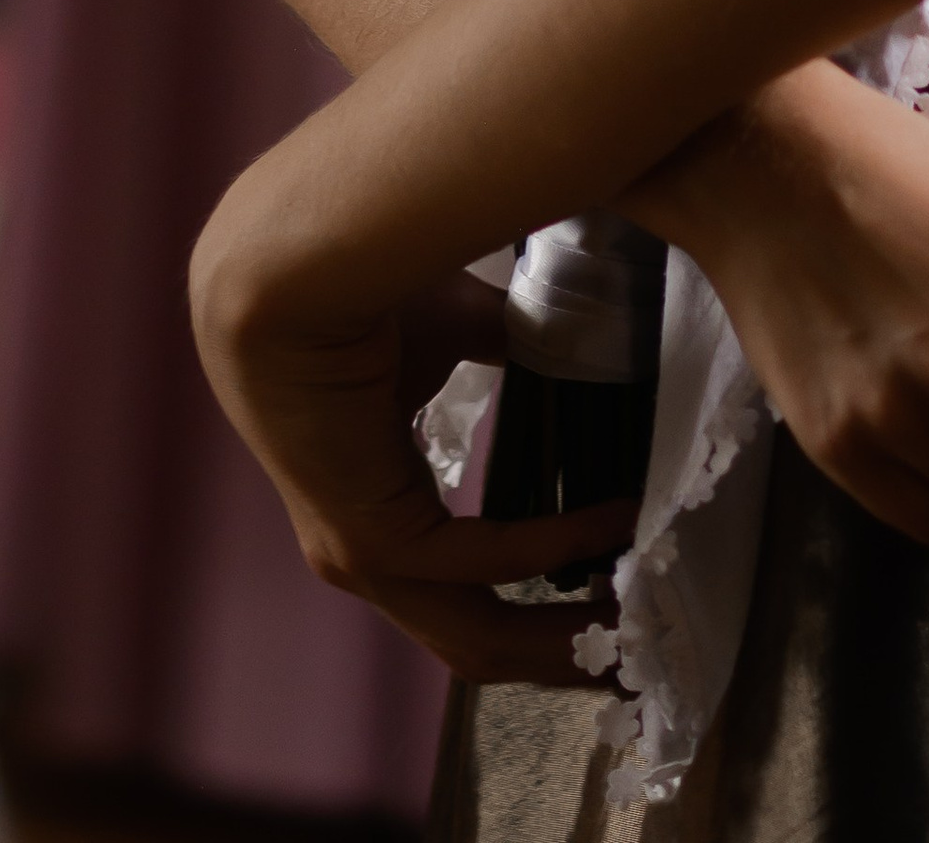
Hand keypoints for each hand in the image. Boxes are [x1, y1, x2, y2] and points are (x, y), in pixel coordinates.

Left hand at [191, 211, 636, 684]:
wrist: (289, 274)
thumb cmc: (355, 293)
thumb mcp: (454, 332)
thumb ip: (508, 345)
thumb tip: (578, 335)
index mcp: (375, 524)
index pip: (461, 605)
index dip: (537, 617)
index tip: (611, 601)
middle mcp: (364, 561)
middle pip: (477, 646)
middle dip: (561, 655)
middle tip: (639, 653)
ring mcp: (364, 561)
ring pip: (480, 635)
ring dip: (563, 636)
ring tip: (635, 615)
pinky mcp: (374, 540)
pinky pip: (485, 562)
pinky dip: (556, 545)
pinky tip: (610, 520)